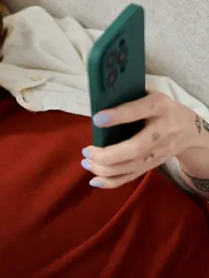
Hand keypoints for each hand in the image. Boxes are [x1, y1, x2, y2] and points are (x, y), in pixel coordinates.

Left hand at [81, 91, 203, 188]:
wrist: (190, 131)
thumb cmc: (161, 109)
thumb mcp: (151, 96)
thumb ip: (129, 97)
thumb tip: (99, 99)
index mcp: (158, 107)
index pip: (137, 111)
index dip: (117, 116)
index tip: (96, 119)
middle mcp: (160, 132)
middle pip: (134, 148)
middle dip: (107, 154)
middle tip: (87, 150)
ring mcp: (157, 152)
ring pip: (130, 166)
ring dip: (104, 168)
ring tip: (86, 161)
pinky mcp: (152, 165)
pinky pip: (131, 177)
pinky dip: (111, 182)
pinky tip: (94, 179)